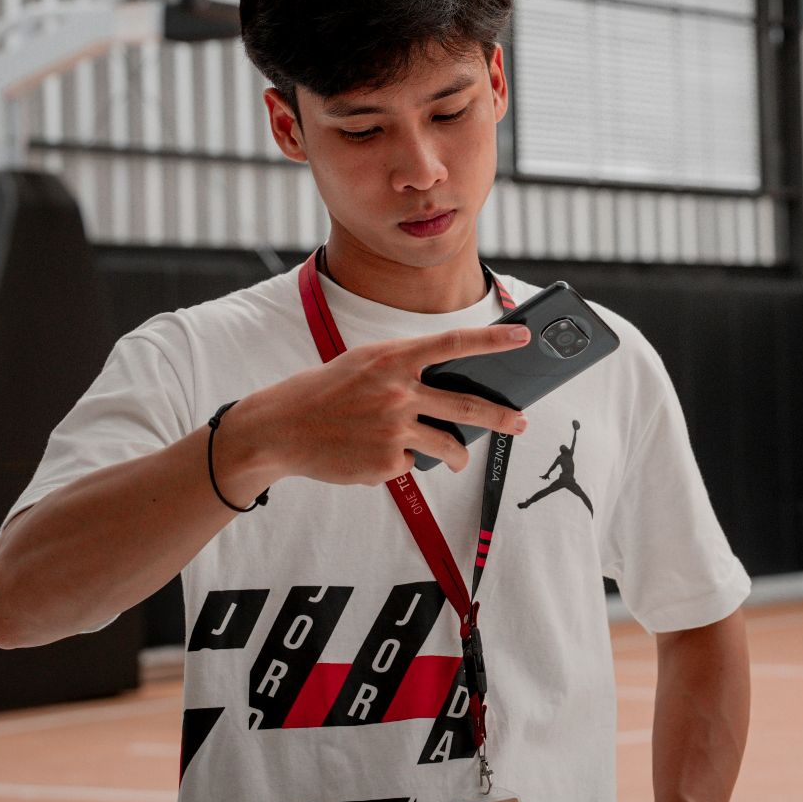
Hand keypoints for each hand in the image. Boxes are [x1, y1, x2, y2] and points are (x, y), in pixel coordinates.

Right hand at [225, 325, 530, 485]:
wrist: (279, 429)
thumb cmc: (327, 392)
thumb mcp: (365, 365)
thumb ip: (406, 370)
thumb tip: (453, 389)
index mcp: (392, 359)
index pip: (452, 344)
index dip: (491, 340)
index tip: (523, 337)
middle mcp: (397, 392)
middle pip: (466, 406)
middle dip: (501, 418)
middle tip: (522, 423)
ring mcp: (393, 430)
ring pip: (447, 446)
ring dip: (457, 455)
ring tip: (457, 458)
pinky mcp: (386, 463)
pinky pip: (412, 463)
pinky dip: (401, 461)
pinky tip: (373, 453)